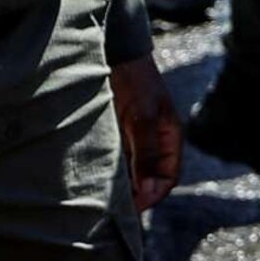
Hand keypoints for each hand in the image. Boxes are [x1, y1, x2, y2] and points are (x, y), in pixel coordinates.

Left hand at [110, 55, 182, 212]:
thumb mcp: (142, 116)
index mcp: (169, 138)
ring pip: (128, 172)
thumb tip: (148, 189)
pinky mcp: (113, 134)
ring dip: (117, 185)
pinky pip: (112, 160)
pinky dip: (104, 171)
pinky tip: (90, 178)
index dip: (153, 195)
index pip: (167, 178)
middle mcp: (152, 142)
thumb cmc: (134, 80)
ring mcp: (132, 138)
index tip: (133, 207)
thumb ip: (146, 153)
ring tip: (99, 198)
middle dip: (134, 196)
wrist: (112, 50)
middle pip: (147, 180)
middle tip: (112, 210)